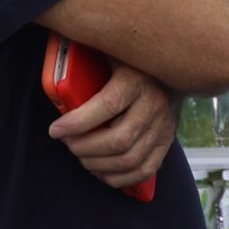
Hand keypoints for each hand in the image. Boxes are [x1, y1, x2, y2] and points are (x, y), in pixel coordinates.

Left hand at [49, 60, 175, 188]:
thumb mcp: (110, 51)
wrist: (174, 60)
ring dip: (98, 165)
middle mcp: (155, 104)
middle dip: (84, 148)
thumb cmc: (129, 56)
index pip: (108, 106)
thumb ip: (86, 61)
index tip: (55, 130)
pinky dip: (121, 178)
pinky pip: (146, 169)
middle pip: (119, 140)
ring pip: (130, 159)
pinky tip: (101, 171)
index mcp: (137, 79)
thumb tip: (57, 77)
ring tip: (81, 156)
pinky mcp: (168, 139)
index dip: (78, 123)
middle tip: (67, 143)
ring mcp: (164, 125)